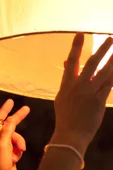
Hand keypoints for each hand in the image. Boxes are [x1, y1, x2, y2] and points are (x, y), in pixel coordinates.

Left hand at [0, 99, 28, 169]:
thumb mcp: (3, 146)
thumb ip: (8, 131)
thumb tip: (11, 119)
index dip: (4, 110)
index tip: (11, 101)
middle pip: (8, 126)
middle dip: (17, 122)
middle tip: (27, 110)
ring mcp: (3, 147)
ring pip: (16, 137)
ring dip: (19, 144)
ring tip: (18, 153)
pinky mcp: (9, 153)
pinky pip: (18, 146)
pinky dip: (19, 151)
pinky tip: (16, 159)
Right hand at [53, 33, 112, 152]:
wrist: (70, 135)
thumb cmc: (66, 118)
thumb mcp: (61, 98)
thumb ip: (67, 79)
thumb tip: (67, 61)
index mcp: (66, 85)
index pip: (71, 62)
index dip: (76, 47)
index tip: (81, 34)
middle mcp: (78, 86)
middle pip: (91, 63)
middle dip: (102, 50)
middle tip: (110, 38)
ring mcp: (89, 93)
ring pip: (104, 72)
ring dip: (112, 60)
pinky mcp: (98, 100)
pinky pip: (109, 84)